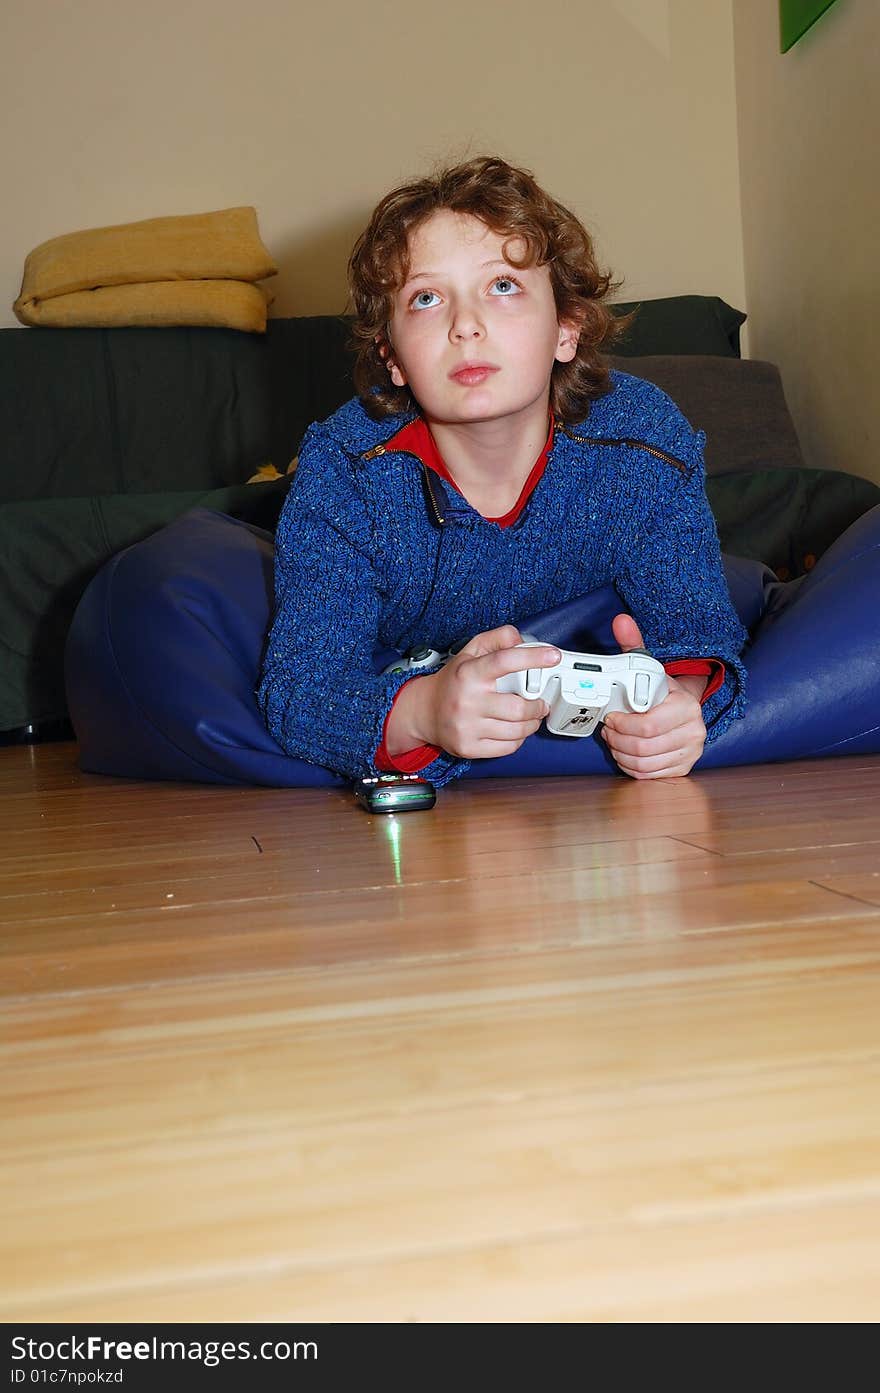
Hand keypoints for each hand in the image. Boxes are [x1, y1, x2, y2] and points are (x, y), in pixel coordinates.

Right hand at [386, 625, 560, 759]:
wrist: (424, 712)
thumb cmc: (454, 681)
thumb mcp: (470, 652)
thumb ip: (497, 639)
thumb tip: (522, 641)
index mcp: (469, 673)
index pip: (504, 661)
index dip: (533, 657)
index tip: (552, 655)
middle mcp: (467, 701)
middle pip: (519, 708)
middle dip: (538, 706)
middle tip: (540, 702)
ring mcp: (467, 727)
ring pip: (517, 730)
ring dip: (532, 723)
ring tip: (530, 716)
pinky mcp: (469, 748)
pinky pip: (508, 747)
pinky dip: (518, 738)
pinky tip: (514, 730)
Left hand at [601, 614, 706, 778]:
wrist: (684, 708)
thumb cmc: (661, 690)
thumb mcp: (648, 666)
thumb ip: (633, 644)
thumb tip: (621, 621)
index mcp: (685, 706)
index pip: (646, 726)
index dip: (620, 725)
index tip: (609, 718)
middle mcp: (693, 731)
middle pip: (642, 747)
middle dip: (617, 740)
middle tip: (608, 730)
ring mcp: (690, 752)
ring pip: (643, 764)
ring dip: (620, 753)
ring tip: (615, 740)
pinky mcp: (683, 768)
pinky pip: (648, 775)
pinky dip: (630, 766)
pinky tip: (626, 753)